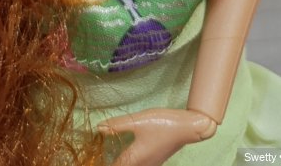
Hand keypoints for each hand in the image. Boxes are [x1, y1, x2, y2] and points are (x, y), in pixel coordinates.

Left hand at [97, 108, 216, 165]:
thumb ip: (117, 125)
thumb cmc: (162, 124)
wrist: (187, 127)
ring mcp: (151, 164)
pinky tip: (128, 153)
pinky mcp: (156, 159)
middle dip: (113, 163)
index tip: (93, 159)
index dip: (103, 163)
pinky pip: (139, 165)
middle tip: (100, 156)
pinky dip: (130, 162)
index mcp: (135, 158)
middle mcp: (143, 165)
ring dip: (121, 162)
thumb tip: (98, 128)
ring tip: (111, 155)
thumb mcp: (138, 121)